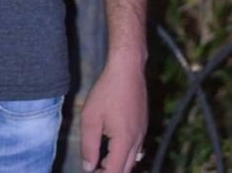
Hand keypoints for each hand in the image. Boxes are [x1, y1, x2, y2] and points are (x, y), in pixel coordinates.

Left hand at [80, 57, 146, 172]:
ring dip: (119, 163)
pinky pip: (137, 147)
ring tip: (102, 159)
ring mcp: (143, 132)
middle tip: (95, 167)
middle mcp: (137, 141)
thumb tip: (88, 167)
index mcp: (124, 141)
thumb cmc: (107, 91)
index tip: (90, 170)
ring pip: (133, 159)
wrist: (128, 69)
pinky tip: (114, 145)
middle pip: (127, 169)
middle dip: (111, 171)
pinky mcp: (144, 124)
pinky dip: (126, 153)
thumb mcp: (91, 117)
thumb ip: (89, 145)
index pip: (116, 172)